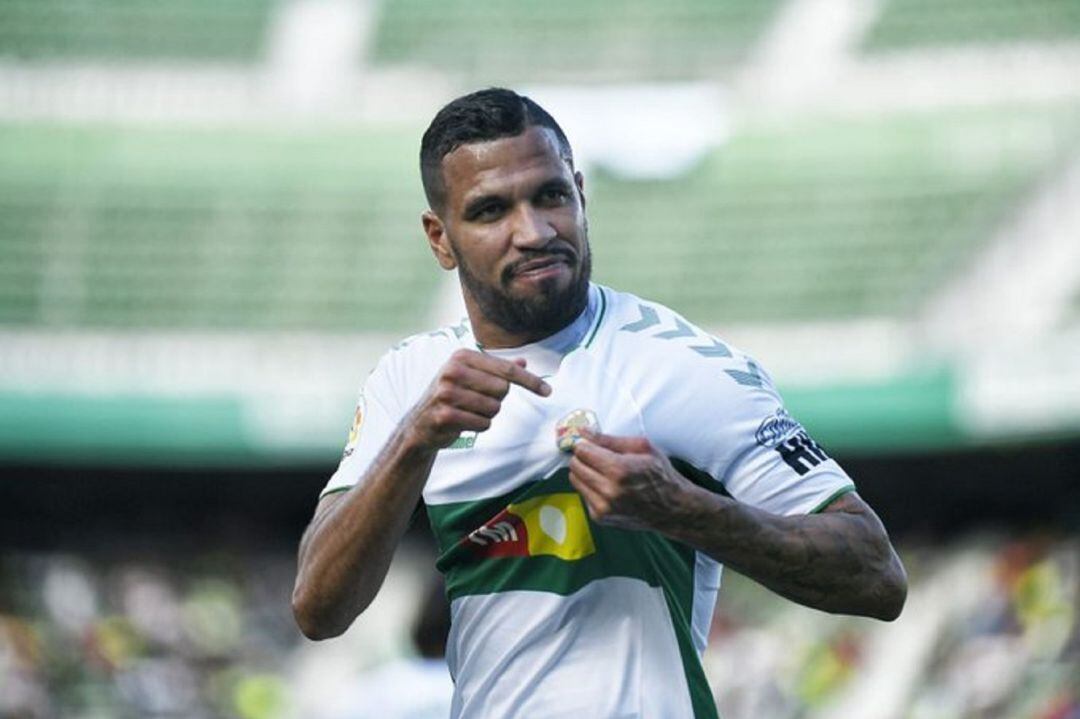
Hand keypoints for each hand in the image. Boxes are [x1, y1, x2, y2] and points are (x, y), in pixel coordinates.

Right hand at [407, 349, 550, 450]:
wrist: (420, 424)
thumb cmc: (451, 396)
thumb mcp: (471, 377)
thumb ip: (497, 369)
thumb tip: (524, 361)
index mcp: (462, 356)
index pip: (507, 369)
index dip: (530, 381)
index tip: (548, 392)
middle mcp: (452, 371)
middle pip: (502, 389)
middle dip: (497, 399)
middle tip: (478, 401)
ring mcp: (446, 393)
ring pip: (494, 408)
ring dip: (487, 414)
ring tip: (469, 411)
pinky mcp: (444, 415)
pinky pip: (483, 423)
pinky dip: (479, 426)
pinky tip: (463, 422)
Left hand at [569, 431, 694, 530]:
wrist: (672, 508)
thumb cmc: (660, 475)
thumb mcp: (642, 447)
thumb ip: (609, 439)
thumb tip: (584, 432)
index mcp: (619, 469)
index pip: (582, 451)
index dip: (586, 444)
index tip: (592, 444)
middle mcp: (608, 491)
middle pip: (575, 465)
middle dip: (583, 457)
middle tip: (597, 456)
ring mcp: (603, 507)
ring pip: (575, 480)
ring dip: (585, 472)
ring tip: (604, 472)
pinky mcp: (600, 517)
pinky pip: (583, 494)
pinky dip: (591, 488)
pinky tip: (608, 487)